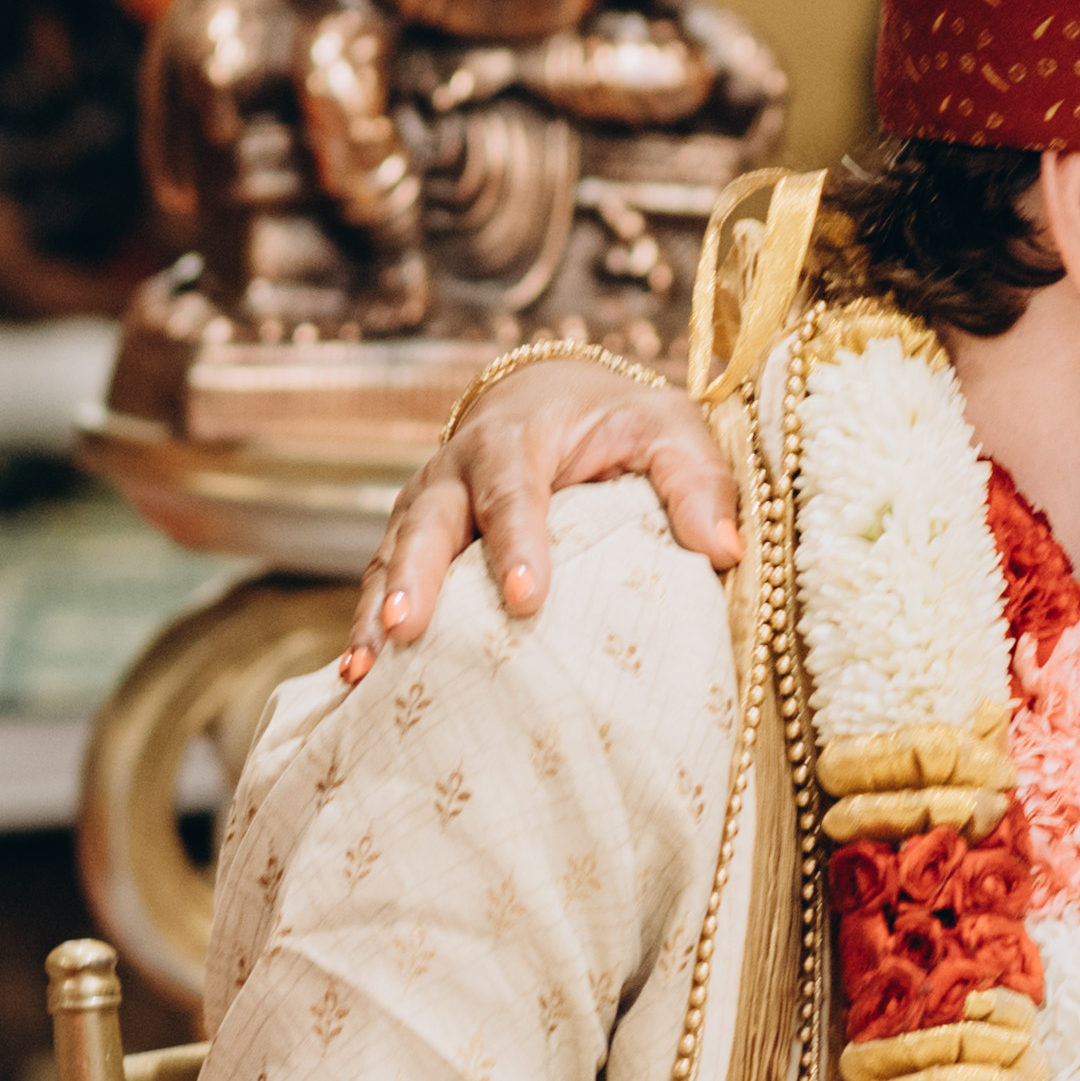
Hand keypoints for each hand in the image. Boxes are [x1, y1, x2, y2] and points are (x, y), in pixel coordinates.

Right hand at [340, 355, 742, 681]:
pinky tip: (355, 683)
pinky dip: (366, 628)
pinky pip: (381, 584)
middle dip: (415, 577)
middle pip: (427, 522)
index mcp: (516, 437)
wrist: (553, 397)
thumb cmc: (618, 423)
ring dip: (374, 613)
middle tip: (409, 630)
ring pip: (391, 557)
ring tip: (362, 672)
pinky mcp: (413, 544)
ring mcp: (426, 508)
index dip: (517, 541)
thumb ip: (696, 481)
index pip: (513, 490)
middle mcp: (455, 470)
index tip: (527, 597)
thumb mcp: (668, 430)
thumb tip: (724, 550)